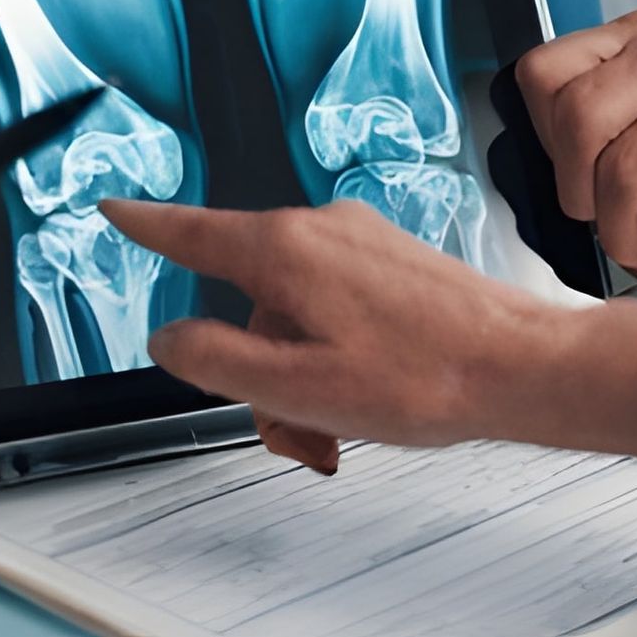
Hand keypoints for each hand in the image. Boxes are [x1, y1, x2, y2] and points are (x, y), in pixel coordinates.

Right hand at [102, 199, 636, 471]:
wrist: (521, 366)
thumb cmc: (425, 376)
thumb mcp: (294, 385)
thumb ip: (214, 359)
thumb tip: (171, 337)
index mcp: (285, 251)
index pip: (191, 232)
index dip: (147, 225)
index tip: (116, 209)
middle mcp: (320, 230)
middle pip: (247, 300)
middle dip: (257, 368)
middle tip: (295, 426)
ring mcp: (360, 243)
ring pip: (293, 314)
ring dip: (300, 375)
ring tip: (341, 425)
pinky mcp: (392, 262)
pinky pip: (334, 309)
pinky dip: (335, 358)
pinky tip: (366, 400)